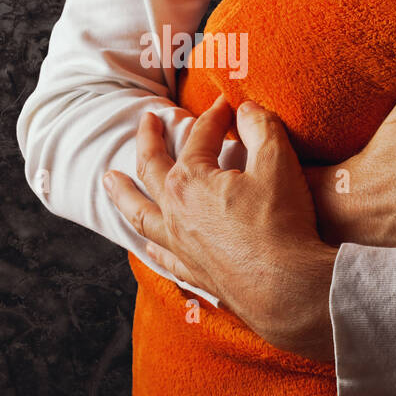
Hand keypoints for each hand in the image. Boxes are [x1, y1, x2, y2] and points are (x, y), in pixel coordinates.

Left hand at [103, 96, 337, 362]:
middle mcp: (174, 211)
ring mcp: (179, 244)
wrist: (285, 289)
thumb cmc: (281, 223)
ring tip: (110, 180)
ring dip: (123, 193)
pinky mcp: (193, 272)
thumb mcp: (278, 163)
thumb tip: (247, 109)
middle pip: (152, 168)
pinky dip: (151, 245)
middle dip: (149, 140)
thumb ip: (261, 128)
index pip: (200, 137)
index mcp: (190, 180)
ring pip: (140, 214)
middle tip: (146, 121)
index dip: (216, 117)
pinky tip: (148, 243)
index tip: (228, 105)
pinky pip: (162, 255)